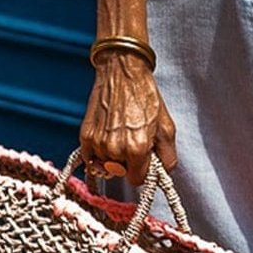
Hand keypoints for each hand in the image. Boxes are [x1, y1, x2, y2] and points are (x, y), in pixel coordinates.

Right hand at [79, 50, 177, 191]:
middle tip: (133, 141)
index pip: (137, 180)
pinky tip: (108, 134)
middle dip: (128, 162)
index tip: (143, 160)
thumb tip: (163, 173)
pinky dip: (99, 151)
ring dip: (112, 156)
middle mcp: (115, 149)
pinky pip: (91, 157)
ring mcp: (98, 143)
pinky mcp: (85, 136)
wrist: (122, 73)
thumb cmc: (146, 97)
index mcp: (137, 149)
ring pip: (105, 165)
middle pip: (121, 173)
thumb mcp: (167, 127)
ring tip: (120, 133)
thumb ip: (168, 156)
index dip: (142, 171)